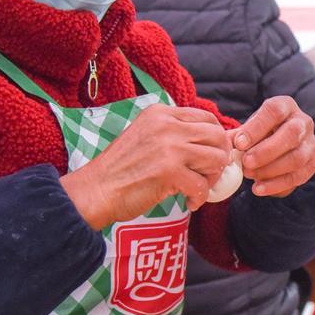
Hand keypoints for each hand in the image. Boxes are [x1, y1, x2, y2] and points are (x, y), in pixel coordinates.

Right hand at [60, 105, 230, 228]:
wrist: (95, 190)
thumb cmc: (120, 169)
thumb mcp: (146, 136)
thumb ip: (174, 133)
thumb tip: (211, 143)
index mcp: (161, 113)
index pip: (207, 118)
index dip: (217, 138)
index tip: (213, 155)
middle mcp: (167, 125)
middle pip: (217, 136)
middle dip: (219, 158)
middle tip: (208, 175)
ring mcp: (169, 147)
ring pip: (216, 159)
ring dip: (212, 178)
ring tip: (197, 189)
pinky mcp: (170, 172)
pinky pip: (202, 185)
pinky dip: (200, 197)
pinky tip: (189, 201)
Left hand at [232, 96, 314, 196]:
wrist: (279, 144)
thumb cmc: (259, 133)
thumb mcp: (249, 128)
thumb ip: (237, 136)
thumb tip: (225, 147)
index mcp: (285, 106)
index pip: (274, 111)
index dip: (256, 128)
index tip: (239, 144)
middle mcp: (303, 122)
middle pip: (291, 134)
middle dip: (266, 151)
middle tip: (246, 163)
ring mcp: (311, 144)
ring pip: (297, 158)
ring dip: (270, 170)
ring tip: (250, 175)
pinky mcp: (312, 164)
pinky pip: (298, 177)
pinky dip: (276, 185)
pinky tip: (259, 189)